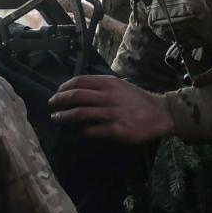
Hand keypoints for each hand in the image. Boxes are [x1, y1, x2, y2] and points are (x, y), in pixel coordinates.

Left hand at [48, 75, 174, 143]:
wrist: (160, 114)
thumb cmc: (137, 99)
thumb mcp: (120, 85)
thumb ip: (101, 86)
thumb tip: (79, 90)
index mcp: (108, 83)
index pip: (79, 81)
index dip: (64, 87)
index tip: (57, 93)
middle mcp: (108, 96)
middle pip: (76, 96)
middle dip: (59, 101)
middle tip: (51, 105)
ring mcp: (111, 114)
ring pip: (79, 114)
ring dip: (64, 116)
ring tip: (57, 118)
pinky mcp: (115, 130)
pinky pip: (92, 131)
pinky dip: (84, 131)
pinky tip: (82, 131)